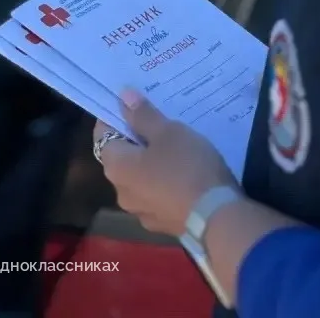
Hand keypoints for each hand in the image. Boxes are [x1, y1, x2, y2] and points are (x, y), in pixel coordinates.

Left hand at [95, 90, 235, 236]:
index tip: (133, 104)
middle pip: (121, 157)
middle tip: (158, 121)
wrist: (217, 218)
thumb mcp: (168, 132)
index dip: (114, 116)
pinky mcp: (161, 223)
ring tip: (175, 146)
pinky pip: (156, 194)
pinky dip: (163, 181)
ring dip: (150, 162)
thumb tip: (123, 96)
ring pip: (139, 177)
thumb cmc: (187, 167)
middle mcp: (121, 192)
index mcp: (115, 167)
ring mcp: (141, 212)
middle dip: (135, 139)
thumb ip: (143, 115)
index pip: (102, 134)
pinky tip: (184, 173)